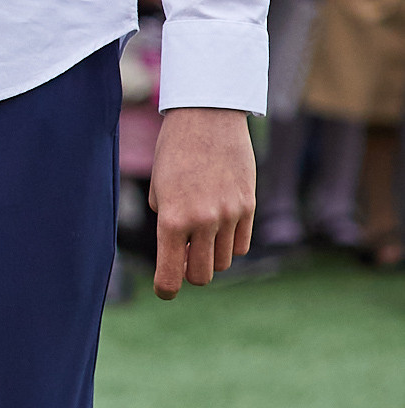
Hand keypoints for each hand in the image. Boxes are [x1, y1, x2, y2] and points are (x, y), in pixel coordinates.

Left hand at [148, 107, 255, 297]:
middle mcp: (202, 222)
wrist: (207, 117)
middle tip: (183, 258)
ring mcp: (229, 215)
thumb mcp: (158, 188)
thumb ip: (167, 221)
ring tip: (200, 235)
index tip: (165, 290)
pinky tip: (219, 227)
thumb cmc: (174, 150)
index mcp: (172, 219)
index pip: (171, 276)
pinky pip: (241, 244)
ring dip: (210, 256)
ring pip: (222, 261)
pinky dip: (229, 244)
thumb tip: (176, 250)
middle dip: (189, 272)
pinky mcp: (248, 206)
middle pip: (201, 275)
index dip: (166, 289)